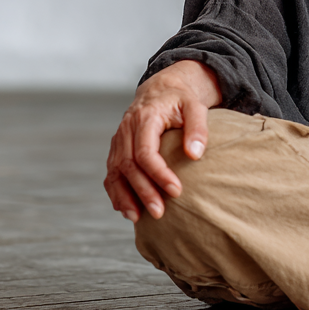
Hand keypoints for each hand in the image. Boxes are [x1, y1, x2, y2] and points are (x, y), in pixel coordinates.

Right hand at [103, 60, 220, 222]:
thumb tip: (195, 155)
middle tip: (160, 212)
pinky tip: (126, 209)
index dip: (159, 174)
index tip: (177, 191)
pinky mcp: (116, 149)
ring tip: (138, 218)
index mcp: (145, 118)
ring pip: (115, 173)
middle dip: (143, 192)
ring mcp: (118, 140)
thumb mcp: (194, 106)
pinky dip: (116, 193)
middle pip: (129, 166)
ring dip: (125, 197)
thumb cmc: (180, 100)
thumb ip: (198, 128)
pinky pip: (110, 174)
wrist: (161, 91)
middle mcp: (126, 130)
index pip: (146, 152)